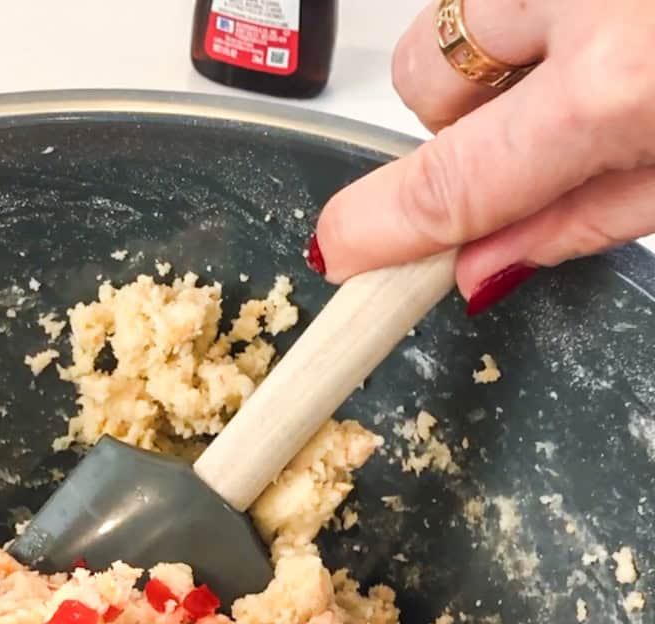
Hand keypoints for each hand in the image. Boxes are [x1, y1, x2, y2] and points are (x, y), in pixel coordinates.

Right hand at [313, 0, 654, 308]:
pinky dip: (549, 14)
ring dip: (500, 56)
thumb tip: (482, 262)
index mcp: (615, 84)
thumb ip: (587, 220)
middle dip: (455, 120)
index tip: (341, 252)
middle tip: (533, 144)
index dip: (380, 227)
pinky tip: (617, 28)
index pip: (449, 180)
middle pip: (423, 74)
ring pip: (462, 13)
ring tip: (589, 72)